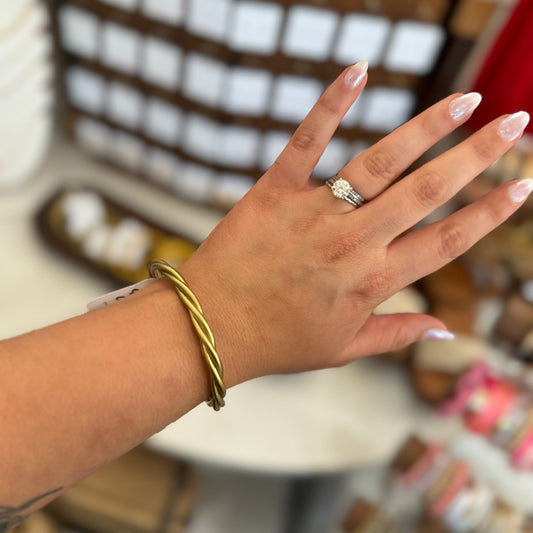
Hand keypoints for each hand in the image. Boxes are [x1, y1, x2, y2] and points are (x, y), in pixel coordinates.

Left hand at [179, 62, 530, 386]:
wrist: (211, 327)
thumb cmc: (277, 342)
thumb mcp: (343, 349)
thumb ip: (396, 335)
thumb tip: (444, 331)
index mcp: (373, 281)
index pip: (448, 240)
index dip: (490, 212)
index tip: (522, 185)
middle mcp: (352, 242)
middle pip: (428, 191)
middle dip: (478, 155)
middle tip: (515, 123)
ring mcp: (314, 213)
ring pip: (381, 161)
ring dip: (428, 127)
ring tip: (465, 100)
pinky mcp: (275, 191)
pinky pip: (307, 140)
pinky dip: (332, 103)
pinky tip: (360, 69)